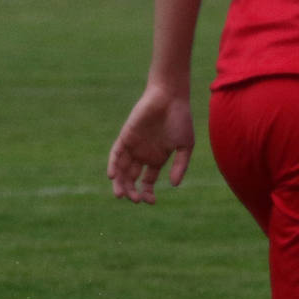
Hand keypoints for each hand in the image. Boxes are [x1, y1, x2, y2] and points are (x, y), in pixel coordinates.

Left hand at [107, 85, 193, 203]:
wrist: (170, 97)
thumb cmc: (181, 118)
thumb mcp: (185, 145)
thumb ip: (180, 165)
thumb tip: (174, 185)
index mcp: (157, 158)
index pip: (148, 181)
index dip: (147, 193)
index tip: (150, 201)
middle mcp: (143, 154)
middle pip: (132, 178)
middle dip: (132, 191)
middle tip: (134, 200)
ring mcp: (133, 146)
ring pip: (122, 169)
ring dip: (119, 182)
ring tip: (120, 194)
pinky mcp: (125, 136)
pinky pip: (116, 154)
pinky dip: (113, 165)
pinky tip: (112, 176)